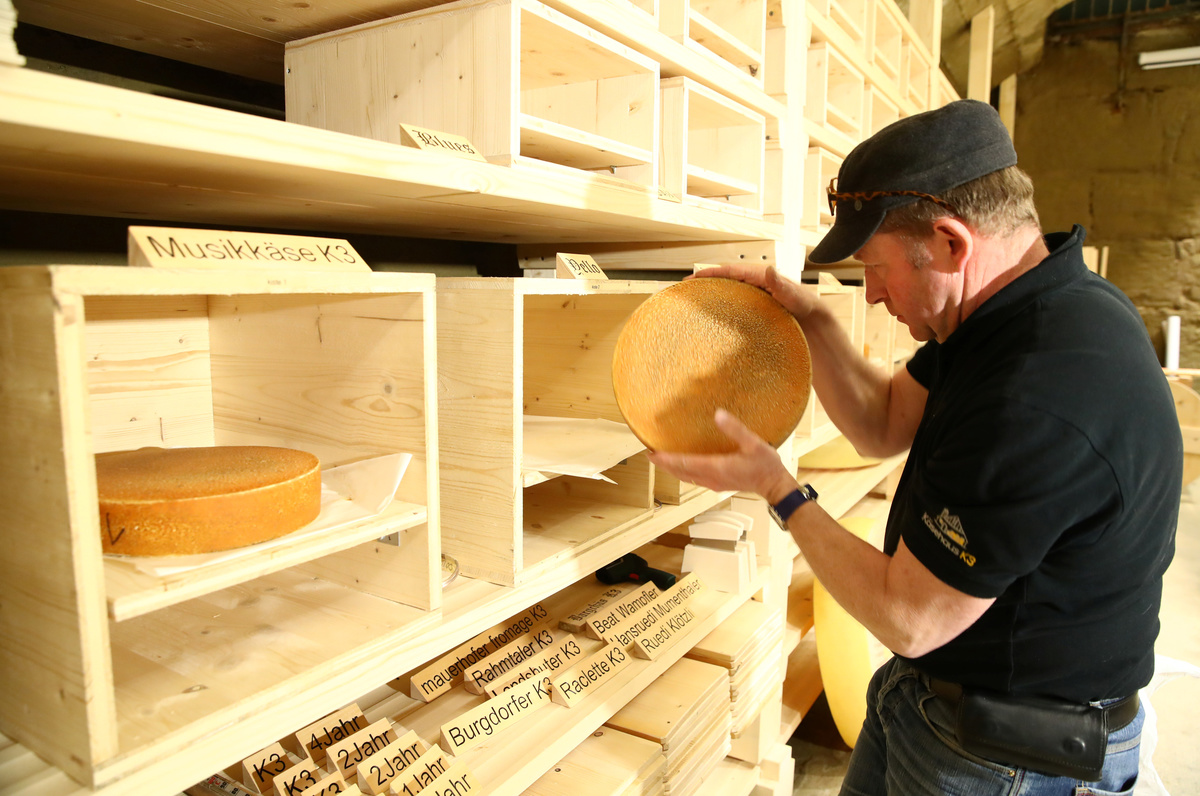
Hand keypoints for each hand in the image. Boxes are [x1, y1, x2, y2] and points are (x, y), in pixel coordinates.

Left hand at [647, 409, 797, 503]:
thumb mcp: (754, 444)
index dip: (666, 459)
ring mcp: (714, 483)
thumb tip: (718, 414)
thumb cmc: (766, 465)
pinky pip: (694, 478)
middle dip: (664, 464)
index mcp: (717, 467)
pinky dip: (683, 472)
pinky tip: (682, 466)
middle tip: (649, 454)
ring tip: (661, 460)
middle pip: (681, 472)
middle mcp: (711, 478)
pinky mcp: (718, 484)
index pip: (684, 463)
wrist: (775, 486)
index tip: (651, 453)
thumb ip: (735, 429)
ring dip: (673, 469)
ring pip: (686, 477)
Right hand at [688, 265, 817, 322]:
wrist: (814, 322)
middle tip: (687, 288)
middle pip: (726, 278)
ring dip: (713, 292)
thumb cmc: (806, 308)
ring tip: (696, 299)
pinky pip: (736, 302)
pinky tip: (714, 314)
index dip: (710, 273)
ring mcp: (755, 294)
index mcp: (761, 276)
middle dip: (706, 281)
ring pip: (729, 290)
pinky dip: (723, 304)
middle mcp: (756, 283)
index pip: (730, 271)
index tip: (693, 277)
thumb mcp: (794, 296)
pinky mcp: (757, 306)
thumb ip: (781, 284)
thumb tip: (768, 269)